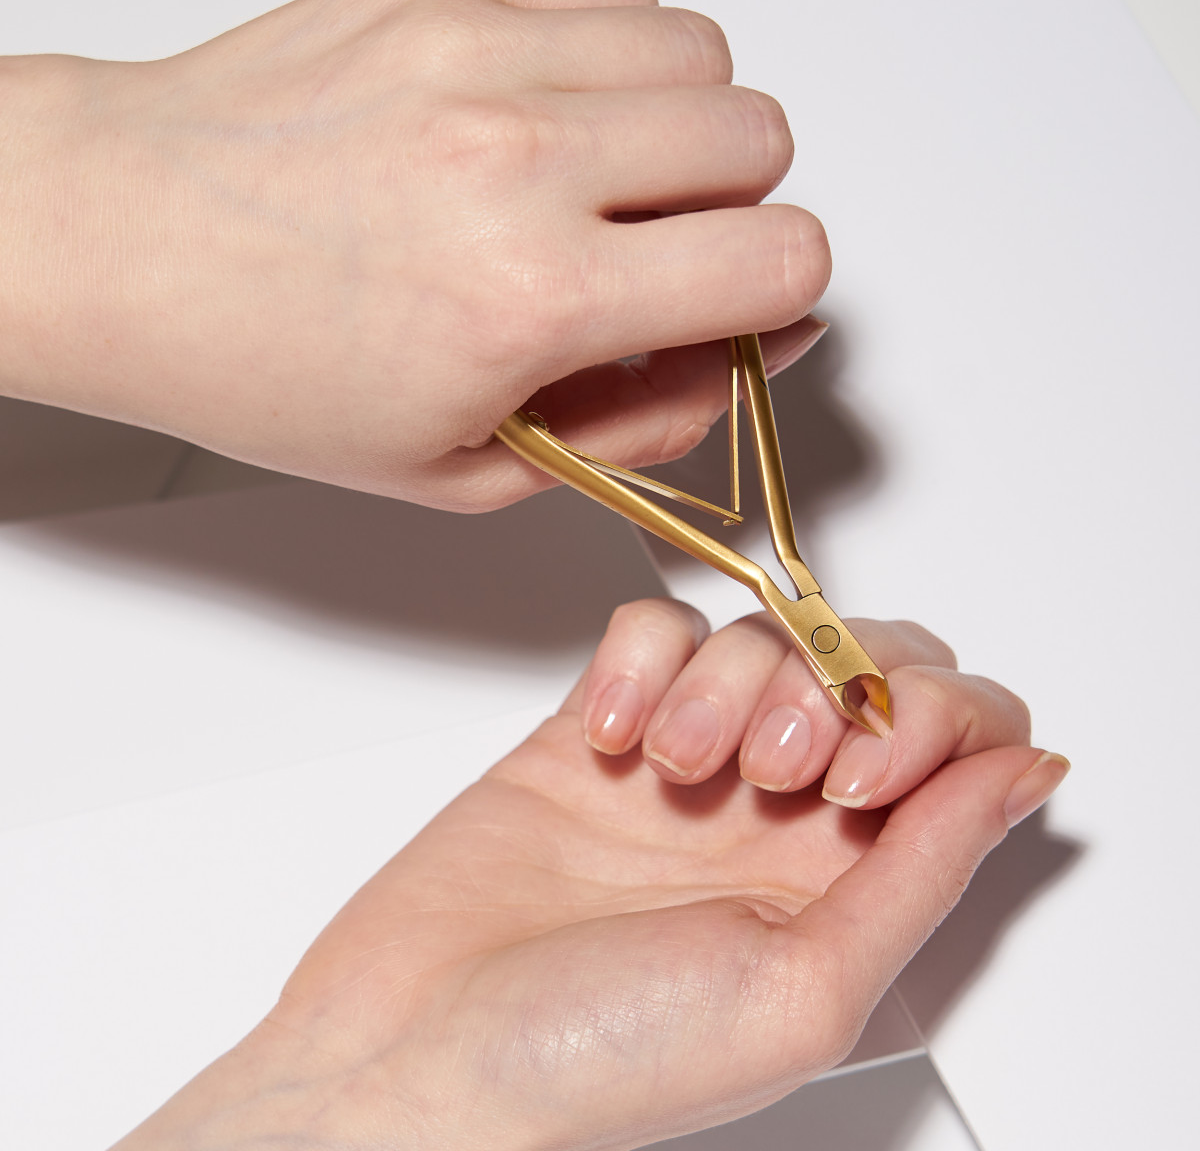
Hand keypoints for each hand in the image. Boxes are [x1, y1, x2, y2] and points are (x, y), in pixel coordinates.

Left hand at [2, 0, 829, 509]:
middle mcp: (520, 157)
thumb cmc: (269, 367)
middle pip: (761, 139)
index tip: (734, 308)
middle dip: (735, 211)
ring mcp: (482, 50)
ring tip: (597, 180)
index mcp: (530, 300)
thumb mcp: (465, 469)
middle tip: (654, 252)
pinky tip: (549, 113)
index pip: (782, 260)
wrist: (124, 243)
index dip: (783, 295)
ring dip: (680, 128)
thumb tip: (741, 355)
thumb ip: (635, 424)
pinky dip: (615, 57)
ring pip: (703, 54)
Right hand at [115, 600, 1065, 1150]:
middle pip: (868, 660)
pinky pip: (656, 627)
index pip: (960, 738)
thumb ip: (925, 866)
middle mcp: (778, 812)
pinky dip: (643, 659)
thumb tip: (1028, 771)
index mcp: (849, 880)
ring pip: (761, 631)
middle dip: (830, 684)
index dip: (934, 722)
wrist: (416, 1048)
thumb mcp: (805, 986)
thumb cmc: (599, 1058)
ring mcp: (689, 758)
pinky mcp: (600, 720)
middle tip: (772, 765)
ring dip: (728, 681)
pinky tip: (611, 738)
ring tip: (671, 767)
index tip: (862, 774)